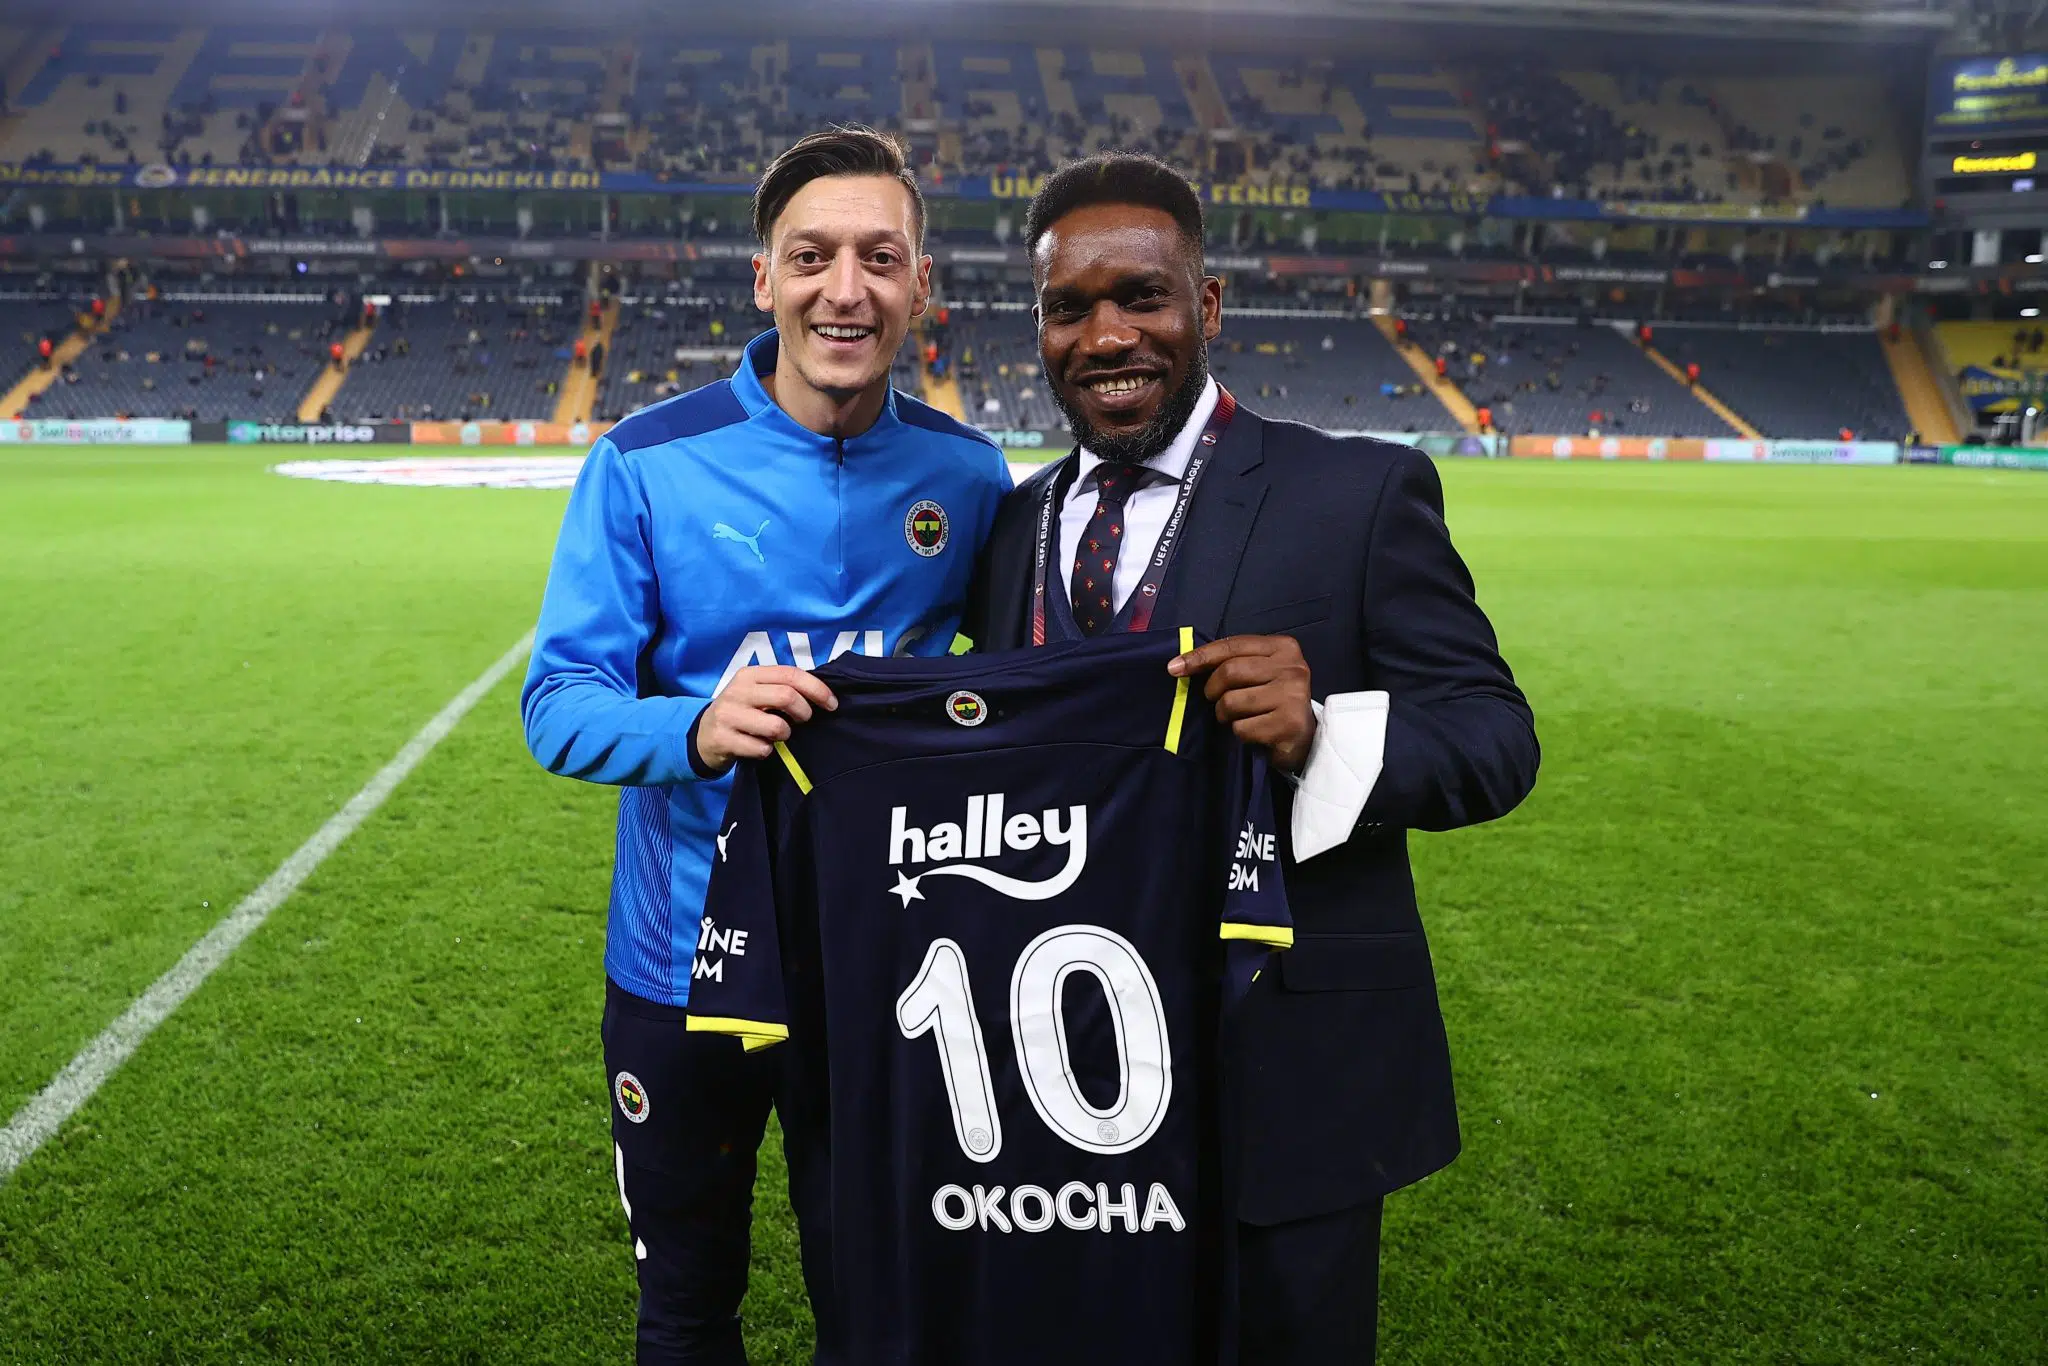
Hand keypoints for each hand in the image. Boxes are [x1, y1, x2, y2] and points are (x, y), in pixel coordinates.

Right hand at [695, 666, 837, 771]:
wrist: (703, 735)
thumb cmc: (741, 712)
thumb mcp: (757, 692)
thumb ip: (782, 688)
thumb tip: (822, 695)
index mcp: (750, 675)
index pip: (791, 674)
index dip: (817, 689)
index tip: (832, 704)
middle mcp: (738, 691)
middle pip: (786, 696)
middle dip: (804, 712)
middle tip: (804, 721)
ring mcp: (728, 715)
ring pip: (776, 726)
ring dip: (785, 735)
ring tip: (779, 735)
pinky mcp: (723, 739)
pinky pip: (761, 749)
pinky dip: (768, 751)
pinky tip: (761, 747)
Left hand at [1168, 634, 1315, 771]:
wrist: (1305, 738)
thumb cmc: (1273, 701)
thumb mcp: (1259, 672)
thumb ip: (1231, 662)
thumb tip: (1179, 665)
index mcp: (1283, 648)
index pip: (1232, 645)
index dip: (1200, 656)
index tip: (1174, 668)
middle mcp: (1292, 667)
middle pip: (1230, 672)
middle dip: (1212, 690)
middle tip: (1215, 701)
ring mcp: (1293, 696)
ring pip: (1232, 702)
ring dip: (1225, 715)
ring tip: (1237, 717)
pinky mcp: (1288, 724)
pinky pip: (1242, 728)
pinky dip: (1239, 733)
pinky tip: (1254, 732)